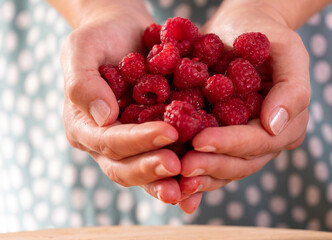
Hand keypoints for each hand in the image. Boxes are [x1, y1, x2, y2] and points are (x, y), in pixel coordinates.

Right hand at [61, 7, 182, 203]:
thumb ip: (83, 83)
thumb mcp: (82, 48)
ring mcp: (128, 145)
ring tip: (189, 185)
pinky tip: (198, 179)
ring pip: (143, 172)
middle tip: (178, 166)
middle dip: (151, 169)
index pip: (108, 141)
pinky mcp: (149, 141)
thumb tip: (104, 118)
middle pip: (123, 167)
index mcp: (83, 125)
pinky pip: (162, 159)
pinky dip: (178, 175)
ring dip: (165, 181)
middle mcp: (104, 142)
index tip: (168, 133)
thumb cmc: (102, 37)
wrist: (126, 34)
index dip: (137, 141)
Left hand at [177, 0, 309, 212]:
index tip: (201, 141)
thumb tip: (275, 126)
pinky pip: (205, 158)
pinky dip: (189, 171)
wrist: (237, 28)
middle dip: (211, 166)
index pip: (260, 141)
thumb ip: (291, 88)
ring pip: (222, 169)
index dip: (231, 144)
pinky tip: (170, 178)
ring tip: (171, 179)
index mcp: (288, 124)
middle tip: (183, 167)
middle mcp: (265, 140)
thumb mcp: (286, 49)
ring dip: (198, 176)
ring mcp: (241, 143)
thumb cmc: (263, 33)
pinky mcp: (219, 138)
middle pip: (240, 163)